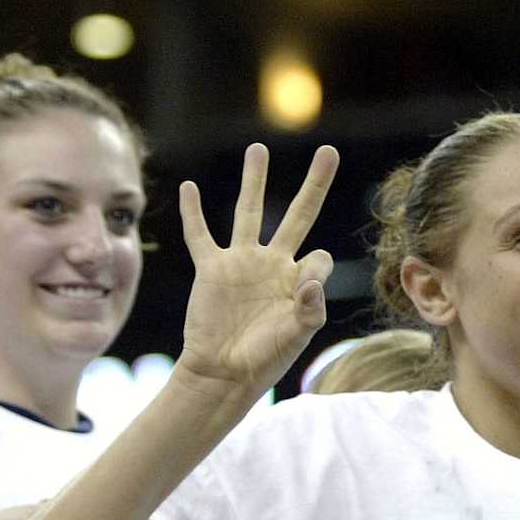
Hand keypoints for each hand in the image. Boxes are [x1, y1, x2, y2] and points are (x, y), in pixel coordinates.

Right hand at [174, 144, 339, 400]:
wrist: (224, 371)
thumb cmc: (266, 357)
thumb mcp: (297, 334)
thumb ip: (312, 304)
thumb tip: (315, 265)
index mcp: (299, 280)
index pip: (320, 258)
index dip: (316, 270)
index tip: (304, 291)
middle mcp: (274, 264)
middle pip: (299, 214)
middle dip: (315, 184)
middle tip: (328, 152)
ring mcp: (242, 263)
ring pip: (248, 212)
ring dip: (254, 180)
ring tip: (258, 149)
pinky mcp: (211, 269)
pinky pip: (200, 234)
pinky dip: (193, 212)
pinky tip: (190, 187)